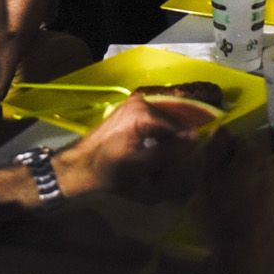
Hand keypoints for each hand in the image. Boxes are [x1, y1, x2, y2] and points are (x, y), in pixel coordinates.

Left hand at [53, 92, 201, 202]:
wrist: (76, 168)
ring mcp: (134, 105)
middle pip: (172, 125)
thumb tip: (196, 139)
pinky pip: (153, 125)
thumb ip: (170, 152)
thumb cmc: (106, 171)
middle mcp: (141, 102)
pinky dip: (155, 140)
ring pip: (163, 126)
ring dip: (165, 145)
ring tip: (158, 165)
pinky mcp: (130, 112)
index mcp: (143, 112)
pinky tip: (150, 156)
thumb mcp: (141, 166)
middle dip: (173, 147)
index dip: (184, 148)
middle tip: (168, 169)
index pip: (179, 127)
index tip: (183, 166)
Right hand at [196, 130, 273, 273]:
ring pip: (270, 185)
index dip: (227, 160)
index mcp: (255, 157)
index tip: (217, 178)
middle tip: (227, 198)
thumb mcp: (207, 183)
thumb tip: (224, 129)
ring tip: (241, 215)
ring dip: (258, 192)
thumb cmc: (221, 217)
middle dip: (244, 175)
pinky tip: (255, 227)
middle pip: (257, 165)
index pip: (241, 146)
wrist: (247, 259)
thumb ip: (215, 152)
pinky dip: (269, 211)